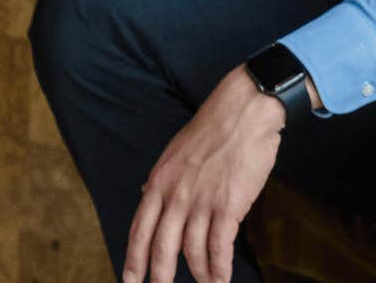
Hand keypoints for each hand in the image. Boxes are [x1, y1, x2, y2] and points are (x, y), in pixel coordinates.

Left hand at [124, 68, 283, 282]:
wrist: (246, 110)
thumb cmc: (215, 127)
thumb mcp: (175, 152)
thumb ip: (163, 179)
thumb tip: (147, 195)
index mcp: (159, 182)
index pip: (139, 230)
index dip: (133, 259)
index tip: (130, 279)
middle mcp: (175, 196)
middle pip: (162, 248)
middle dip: (160, 276)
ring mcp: (202, 202)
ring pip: (193, 250)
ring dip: (199, 273)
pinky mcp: (229, 205)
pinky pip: (220, 246)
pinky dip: (220, 267)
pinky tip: (221, 277)